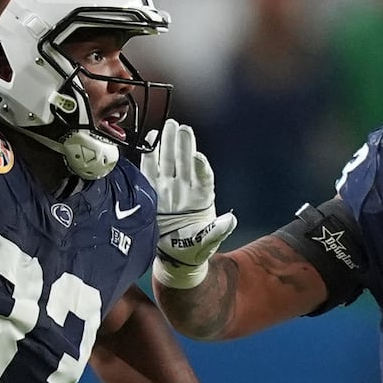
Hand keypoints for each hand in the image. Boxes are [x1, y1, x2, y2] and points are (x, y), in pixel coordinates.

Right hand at [141, 118, 236, 288]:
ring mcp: (170, 188)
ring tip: (169, 126)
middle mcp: (186, 188)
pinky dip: (150, 155)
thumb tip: (231, 220)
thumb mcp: (210, 241)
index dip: (201, 166)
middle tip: (183, 128)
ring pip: (169, 161)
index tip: (197, 156)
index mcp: (203, 197)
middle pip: (186, 162)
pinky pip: (151, 170)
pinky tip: (151, 139)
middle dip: (184, 145)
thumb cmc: (196, 248)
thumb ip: (219, 230)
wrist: (175, 255)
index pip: (203, 177)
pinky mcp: (154, 191)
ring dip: (169, 144)